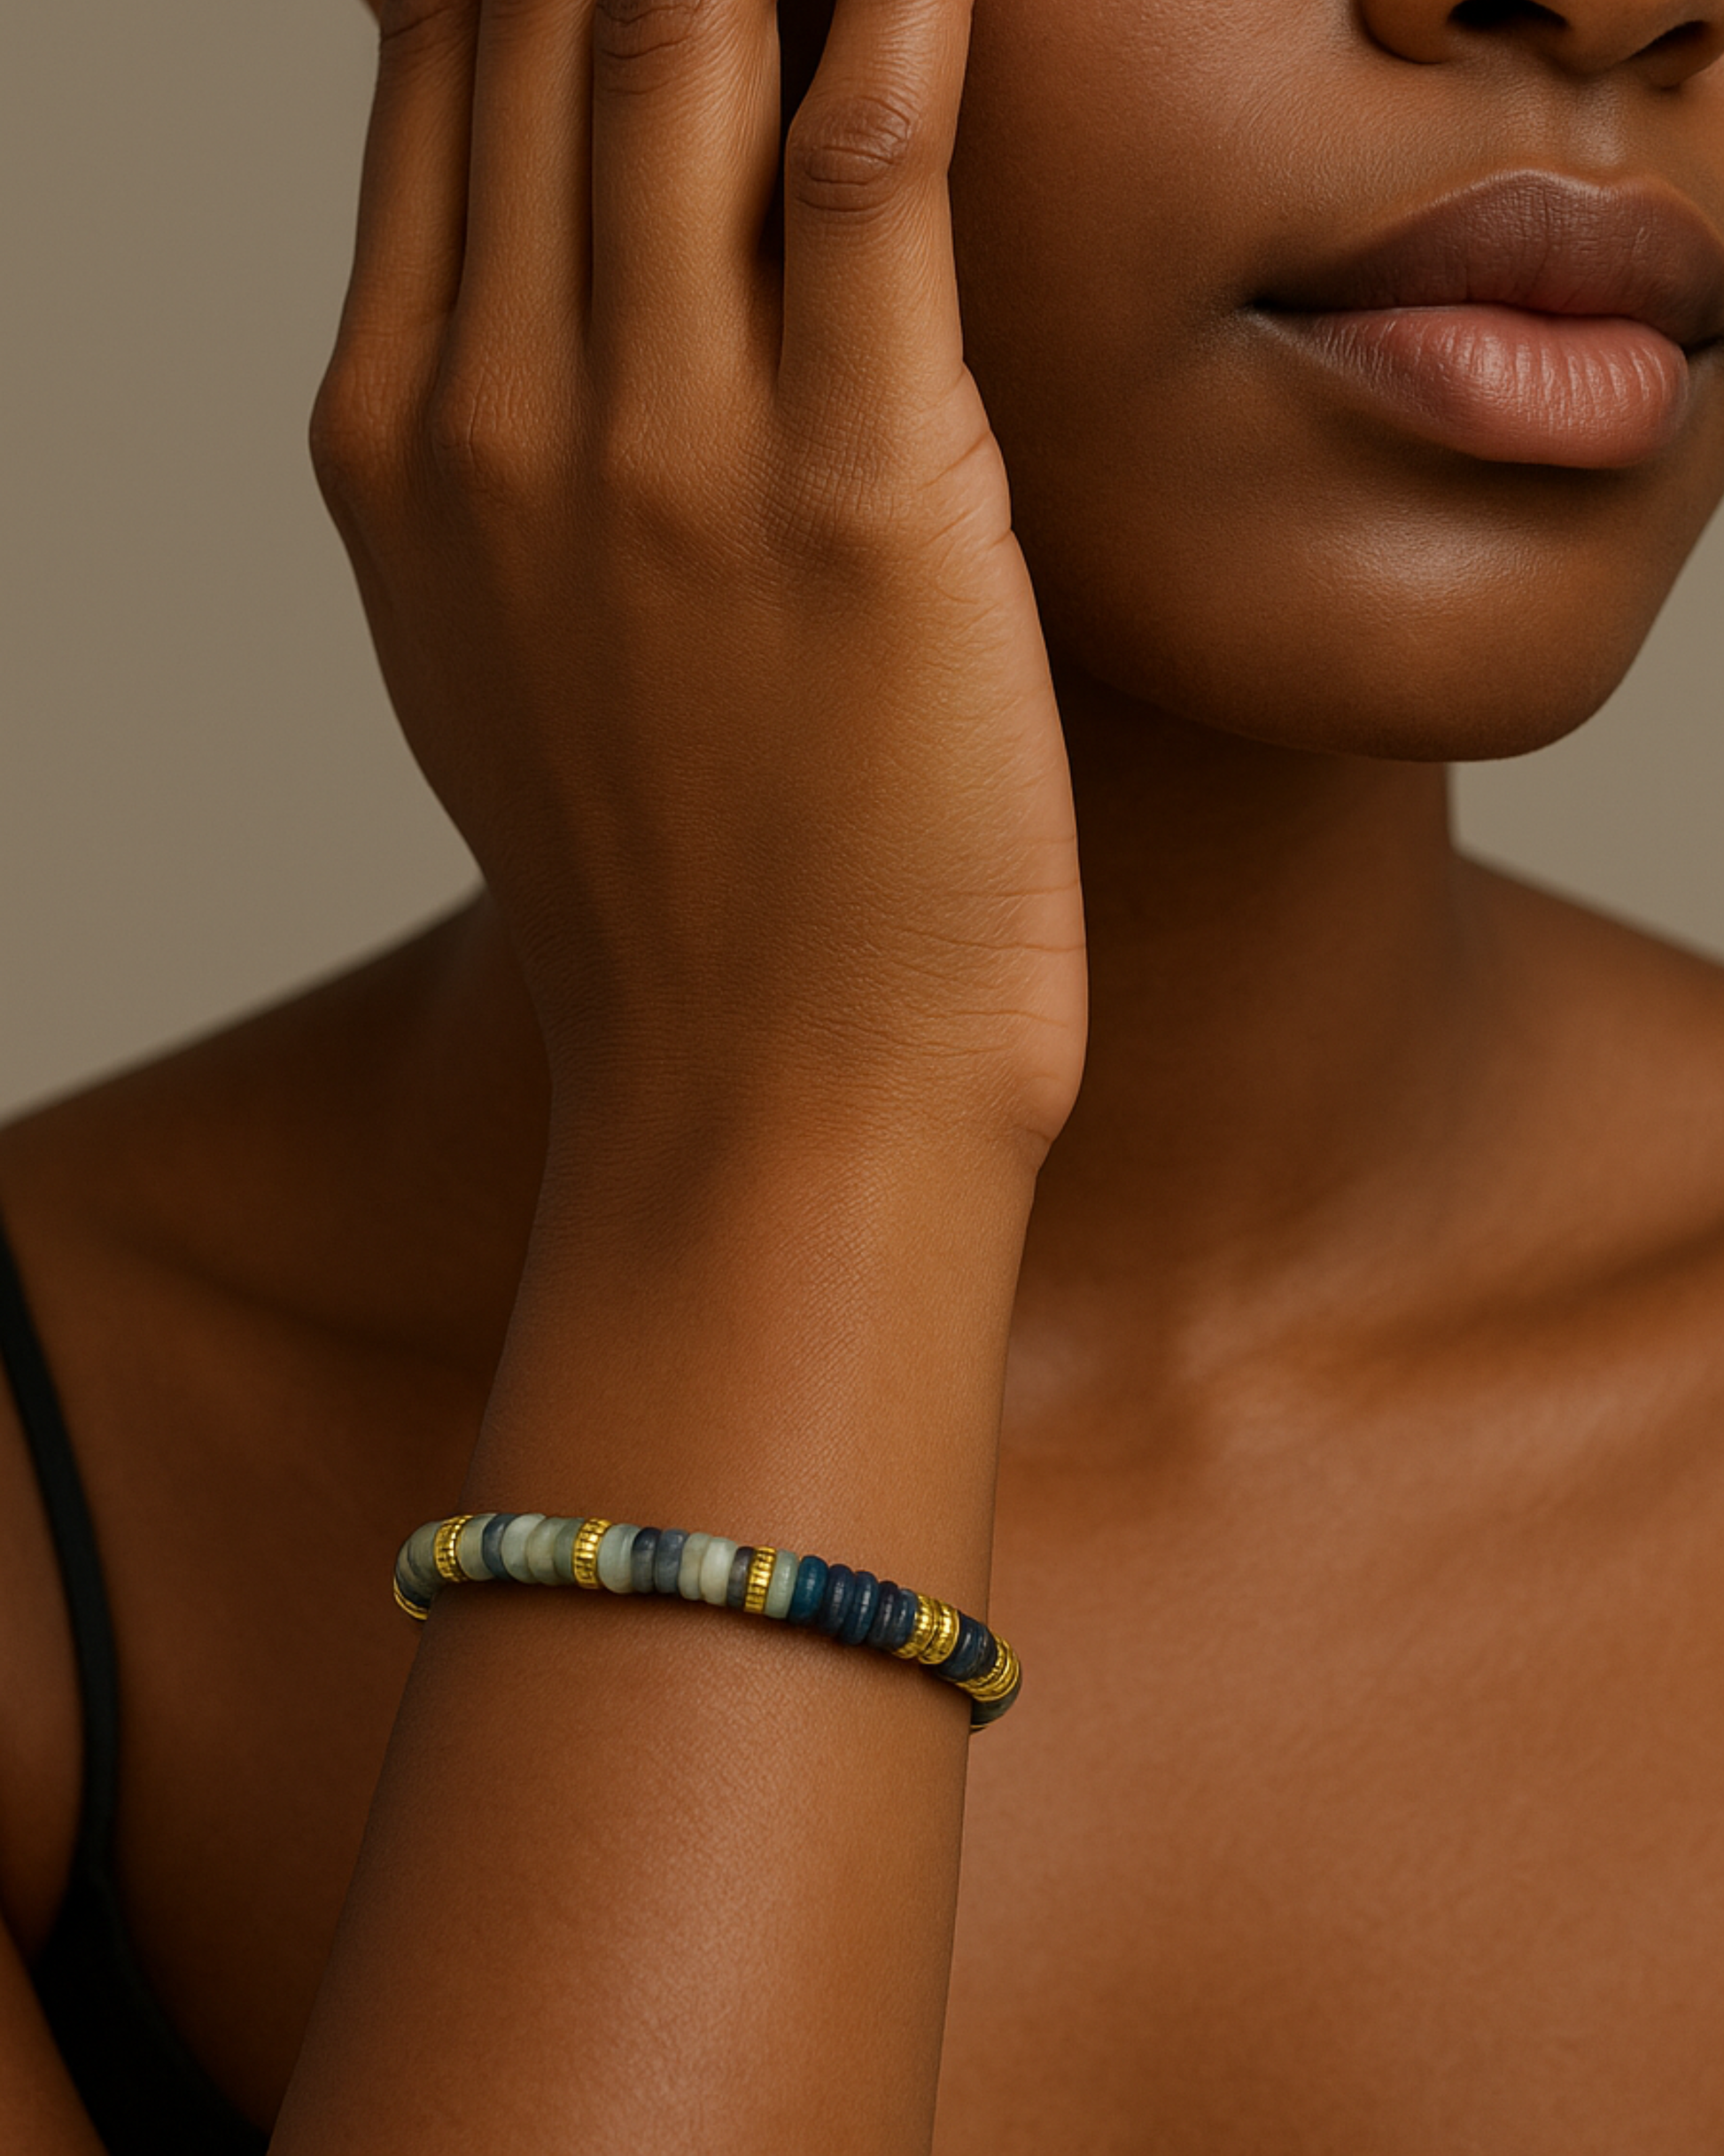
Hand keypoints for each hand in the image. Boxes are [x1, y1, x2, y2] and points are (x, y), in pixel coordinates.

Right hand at [309, 0, 1084, 1158]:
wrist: (764, 1109)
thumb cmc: (673, 900)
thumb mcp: (506, 656)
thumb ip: (496, 439)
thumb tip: (535, 267)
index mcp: (400, 442)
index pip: (438, 73)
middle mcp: (498, 414)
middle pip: (536, 19)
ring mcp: (665, 454)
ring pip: (677, 44)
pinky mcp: (859, 501)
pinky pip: (867, 166)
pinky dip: (904, 11)